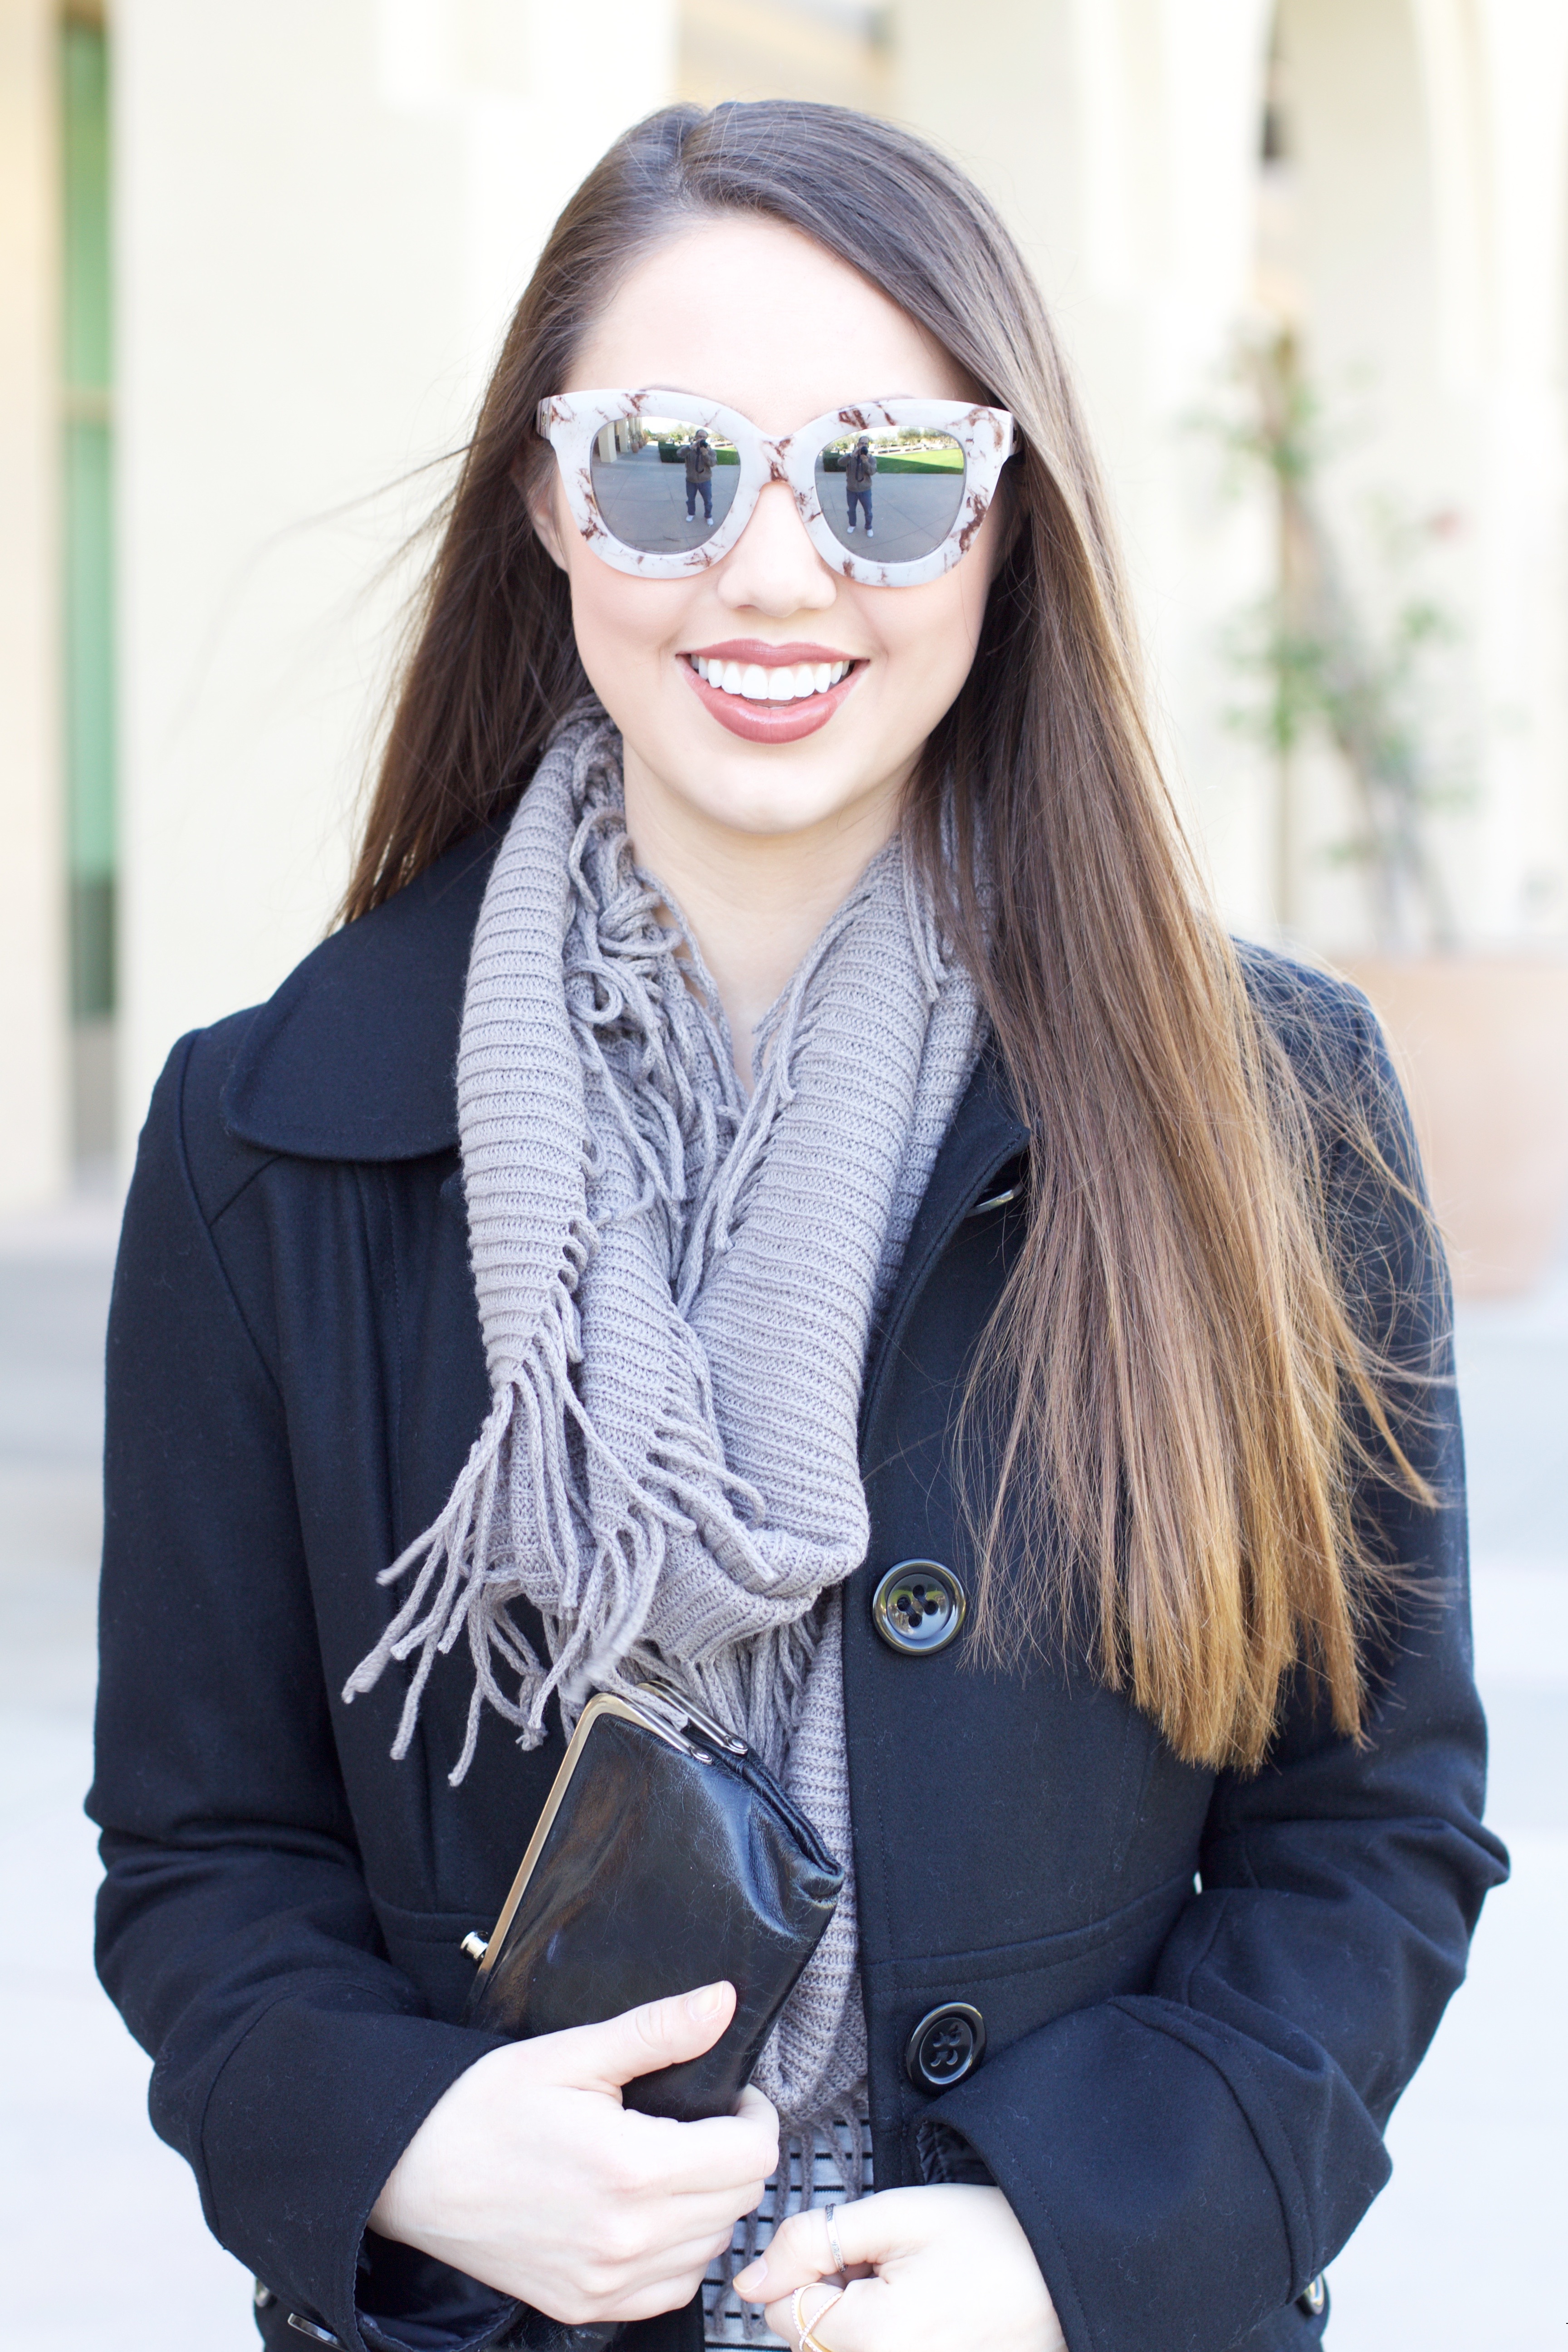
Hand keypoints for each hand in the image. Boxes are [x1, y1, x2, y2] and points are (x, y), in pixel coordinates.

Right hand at [370, 1980, 777, 2321]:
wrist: (412, 2170)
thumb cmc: (486, 2106)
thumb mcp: (574, 2054)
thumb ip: (657, 2031)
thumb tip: (723, 2001)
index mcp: (632, 2168)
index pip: (752, 2156)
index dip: (755, 2117)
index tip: (733, 2098)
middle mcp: (628, 2239)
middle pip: (740, 2202)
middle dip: (736, 2156)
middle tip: (705, 2123)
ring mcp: (607, 2283)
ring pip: (713, 2247)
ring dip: (712, 2205)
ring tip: (677, 2163)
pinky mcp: (586, 2306)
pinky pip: (672, 2289)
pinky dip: (680, 2252)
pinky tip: (653, 2214)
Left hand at [734, 2183, 1065, 2351]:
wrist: (1064, 2274)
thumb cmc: (995, 2240)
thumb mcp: (899, 2214)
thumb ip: (814, 2240)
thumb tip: (750, 2278)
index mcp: (875, 2338)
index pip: (782, 2310)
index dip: (806, 2267)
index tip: (849, 2247)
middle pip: (807, 2341)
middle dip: (830, 2297)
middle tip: (884, 2264)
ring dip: (853, 2320)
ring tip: (905, 2289)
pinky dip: (879, 2338)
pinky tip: (916, 2313)